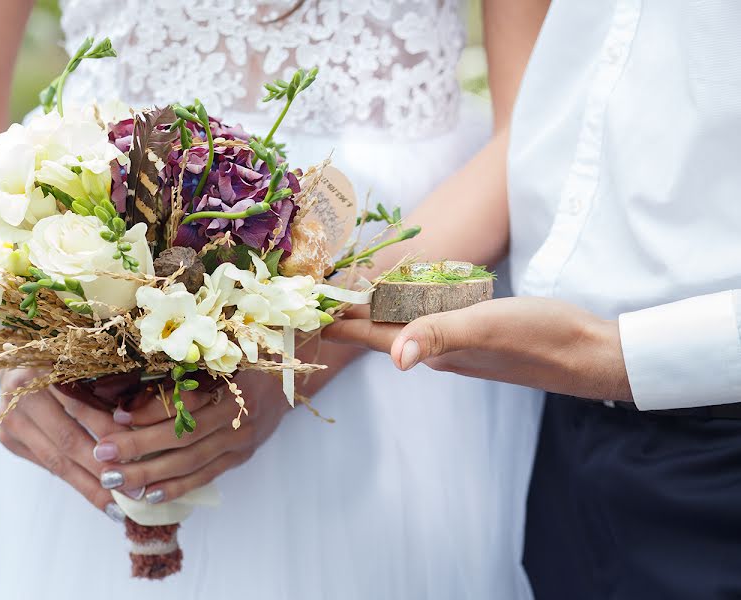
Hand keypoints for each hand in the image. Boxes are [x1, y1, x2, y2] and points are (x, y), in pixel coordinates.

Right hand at [0, 368, 131, 517]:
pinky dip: (75, 480)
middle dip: (104, 470)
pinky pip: (48, 464)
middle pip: (68, 441)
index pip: (82, 410)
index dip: (111, 434)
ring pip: (57, 462)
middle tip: (135, 494)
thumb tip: (139, 427)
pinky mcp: (7, 439)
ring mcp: (9, 421)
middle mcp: (20, 398)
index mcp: (42, 372)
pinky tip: (98, 496)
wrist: (13, 361)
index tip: (142, 454)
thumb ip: (103, 390)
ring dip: (90, 487)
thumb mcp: (81, 365)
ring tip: (118, 507)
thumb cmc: (61, 360)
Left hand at [90, 371, 290, 504]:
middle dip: (139, 447)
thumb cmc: (243, 361)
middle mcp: (237, 413)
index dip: (150, 411)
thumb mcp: (219, 356)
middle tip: (103, 454)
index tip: (116, 416)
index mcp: (230, 381)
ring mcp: (240, 438)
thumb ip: (182, 373)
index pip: (185, 402)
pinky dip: (178, 487)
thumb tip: (130, 396)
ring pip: (191, 461)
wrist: (286, 381)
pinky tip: (151, 496)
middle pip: (184, 435)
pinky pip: (206, 475)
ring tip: (116, 481)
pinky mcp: (240, 456)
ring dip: (152, 473)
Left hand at [324, 297, 632, 401]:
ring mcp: (456, 342)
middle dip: (345, 313)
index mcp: (430, 347)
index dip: (335, 320)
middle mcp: (436, 348)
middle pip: (378, 329)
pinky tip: (405, 293)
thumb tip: (395, 357)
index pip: (368, 334)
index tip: (301, 307)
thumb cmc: (539, 337)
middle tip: (311, 294)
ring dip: (371, 308)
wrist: (588, 352)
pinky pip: (427, 316)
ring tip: (345, 292)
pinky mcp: (475, 332)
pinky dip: (406, 303)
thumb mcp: (486, 328)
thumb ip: (439, 335)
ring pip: (400, 323)